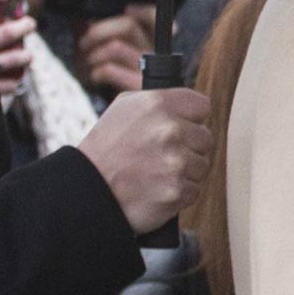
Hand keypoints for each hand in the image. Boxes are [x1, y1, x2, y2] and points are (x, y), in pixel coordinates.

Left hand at [75, 4, 155, 95]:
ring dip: (92, 54)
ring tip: (85, 65)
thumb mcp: (101, 53)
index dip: (142, 10)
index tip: (128, 9)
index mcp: (148, 42)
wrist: (123, 114)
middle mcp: (153, 53)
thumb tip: (78, 18)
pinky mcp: (139, 88)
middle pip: (128, 25)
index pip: (153, 18)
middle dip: (97, 31)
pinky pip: (111, 70)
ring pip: (116, 46)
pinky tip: (94, 78)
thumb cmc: (111, 81)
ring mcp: (147, 70)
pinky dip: (95, 72)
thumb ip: (93, 34)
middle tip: (82, 42)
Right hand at [79, 85, 212, 233]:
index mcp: (158, 104)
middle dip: (189, 147)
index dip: (192, 119)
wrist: (87, 189)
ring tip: (158, 173)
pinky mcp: (177, 191)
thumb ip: (160, 101)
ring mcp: (175, 162)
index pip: (201, 106)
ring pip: (202, 165)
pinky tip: (157, 188)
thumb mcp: (125, 108)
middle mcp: (169, 130)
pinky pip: (194, 190)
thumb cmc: (106, 148)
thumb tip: (192, 105)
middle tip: (164, 155)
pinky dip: (179, 193)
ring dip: (185, 172)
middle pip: (206, 138)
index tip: (182, 127)